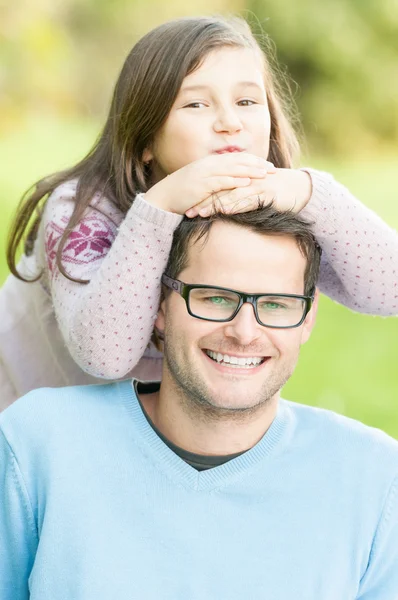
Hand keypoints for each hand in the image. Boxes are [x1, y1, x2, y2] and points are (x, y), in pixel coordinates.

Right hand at [144, 153, 275, 214]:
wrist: (164, 197)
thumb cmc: (183, 193)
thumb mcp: (201, 183)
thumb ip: (215, 181)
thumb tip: (229, 184)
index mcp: (210, 163)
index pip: (236, 159)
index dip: (253, 161)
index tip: (267, 165)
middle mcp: (209, 165)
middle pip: (238, 162)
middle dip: (257, 165)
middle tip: (273, 169)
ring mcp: (205, 174)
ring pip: (232, 170)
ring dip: (250, 172)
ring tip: (266, 174)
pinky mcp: (202, 185)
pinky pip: (222, 182)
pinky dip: (235, 181)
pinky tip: (247, 183)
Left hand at [188, 169, 312, 216]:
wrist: (300, 188)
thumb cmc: (277, 193)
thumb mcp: (256, 194)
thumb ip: (240, 199)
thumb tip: (225, 209)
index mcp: (241, 179)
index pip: (217, 187)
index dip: (202, 197)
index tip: (188, 206)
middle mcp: (246, 180)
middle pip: (220, 191)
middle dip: (203, 202)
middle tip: (187, 212)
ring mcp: (255, 186)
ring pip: (230, 195)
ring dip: (214, 205)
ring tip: (200, 213)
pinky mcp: (265, 193)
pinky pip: (248, 199)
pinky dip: (235, 205)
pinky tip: (224, 211)